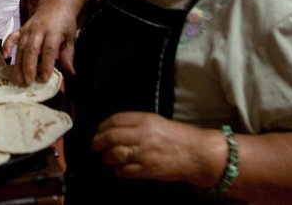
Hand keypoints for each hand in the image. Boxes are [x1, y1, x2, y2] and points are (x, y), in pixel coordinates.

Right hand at [2, 5, 77, 85]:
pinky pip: (12, 37)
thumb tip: (69, 73)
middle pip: (32, 49)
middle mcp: (39, 30)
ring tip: (19, 79)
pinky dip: (7, 46)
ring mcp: (28, 29)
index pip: (49, 49)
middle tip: (28, 82)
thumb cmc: (64, 24)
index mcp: (54, 32)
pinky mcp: (21, 29)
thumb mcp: (70, 38)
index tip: (45, 79)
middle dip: (29, 67)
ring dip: (19, 64)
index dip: (47, 64)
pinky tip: (5, 57)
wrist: (55, 5)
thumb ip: (68, 56)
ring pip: (21, 47)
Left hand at [93, 112, 215, 186]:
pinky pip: (124, 171)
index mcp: (145, 120)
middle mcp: (143, 135)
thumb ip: (135, 123)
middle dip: (98, 142)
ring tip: (107, 157)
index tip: (98, 131)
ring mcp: (144, 154)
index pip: (115, 120)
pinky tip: (120, 167)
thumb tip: (113, 128)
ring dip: (107, 157)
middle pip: (111, 137)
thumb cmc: (177, 137)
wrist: (196, 153)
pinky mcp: (146, 170)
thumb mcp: (156, 121)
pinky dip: (118, 170)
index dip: (102, 126)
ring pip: (114, 155)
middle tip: (95, 145)